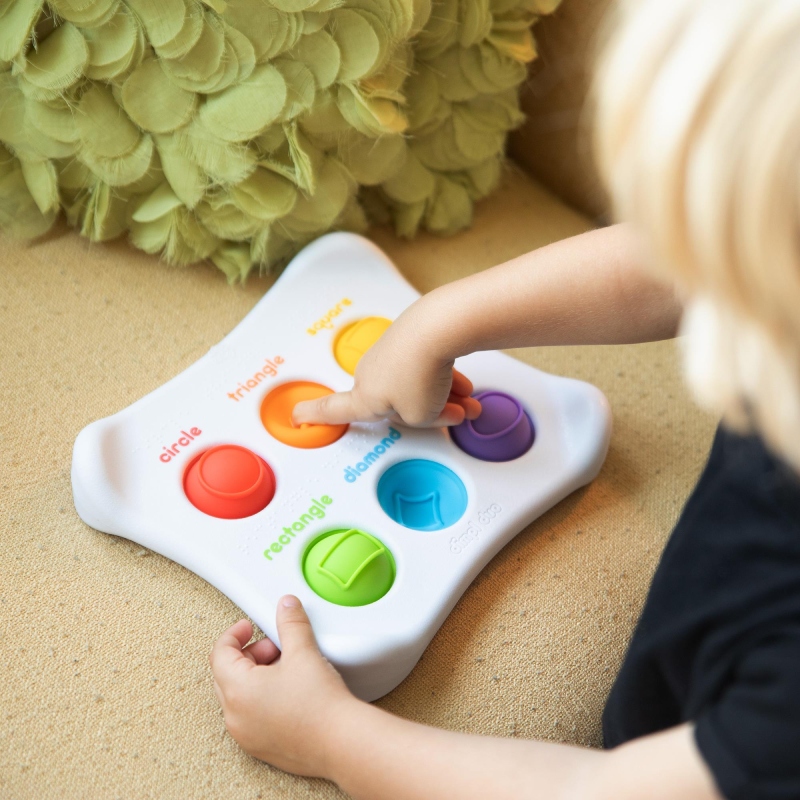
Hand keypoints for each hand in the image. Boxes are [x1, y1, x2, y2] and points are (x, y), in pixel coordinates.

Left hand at [209, 595, 358, 776]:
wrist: (342, 741)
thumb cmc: (320, 704)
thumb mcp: (303, 651)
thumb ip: (291, 622)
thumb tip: (286, 606)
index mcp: (237, 690)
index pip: (220, 653)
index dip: (234, 634)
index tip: (248, 626)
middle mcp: (235, 717)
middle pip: (227, 674)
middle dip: (249, 654)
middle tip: (275, 646)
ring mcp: (246, 735)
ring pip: (239, 696)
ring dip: (255, 676)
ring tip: (286, 668)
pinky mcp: (261, 747)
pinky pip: (250, 716)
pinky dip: (261, 698)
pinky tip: (289, 691)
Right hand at [292, 299, 481, 426]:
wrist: (437, 328)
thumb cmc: (419, 370)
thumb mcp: (420, 415)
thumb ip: (425, 419)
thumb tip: (438, 403)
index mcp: (363, 396)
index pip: (333, 411)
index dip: (314, 416)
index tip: (297, 417)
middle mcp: (372, 372)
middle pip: (396, 402)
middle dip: (426, 410)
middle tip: (454, 414)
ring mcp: (391, 353)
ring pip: (417, 384)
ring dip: (444, 396)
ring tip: (468, 403)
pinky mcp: (410, 338)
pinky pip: (426, 367)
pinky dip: (445, 377)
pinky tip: (465, 386)